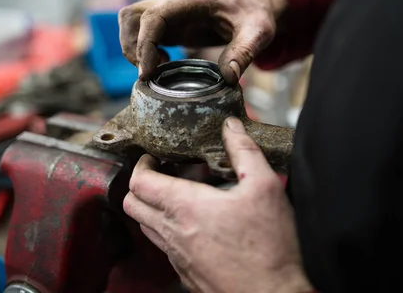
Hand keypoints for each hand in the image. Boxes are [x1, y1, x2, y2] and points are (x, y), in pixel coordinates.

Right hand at [118, 0, 287, 83]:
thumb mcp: (258, 32)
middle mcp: (174, 2)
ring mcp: (170, 12)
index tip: (147, 71)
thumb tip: (227, 77)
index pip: (154, 15)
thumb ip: (243, 52)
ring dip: (134, 48)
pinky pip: (143, 32)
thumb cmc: (256, 13)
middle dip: (132, 46)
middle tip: (148, 73)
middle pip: (132, 16)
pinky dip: (143, 50)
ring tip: (154, 70)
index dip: (144, 43)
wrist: (256, 5)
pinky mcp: (171, 24)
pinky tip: (163, 64)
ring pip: (132, 22)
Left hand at [123, 117, 312, 292]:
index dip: (141, 164)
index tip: (153, 157)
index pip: (138, 182)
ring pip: (146, 228)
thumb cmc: (270, 249)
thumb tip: (231, 128)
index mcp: (185, 208)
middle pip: (132, 205)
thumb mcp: (264, 187)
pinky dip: (170, 232)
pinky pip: (165, 248)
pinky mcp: (186, 274)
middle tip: (163, 175)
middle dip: (141, 185)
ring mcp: (177, 257)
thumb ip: (244, 151)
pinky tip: (199, 226)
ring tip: (182, 197)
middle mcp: (173, 234)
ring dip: (155, 209)